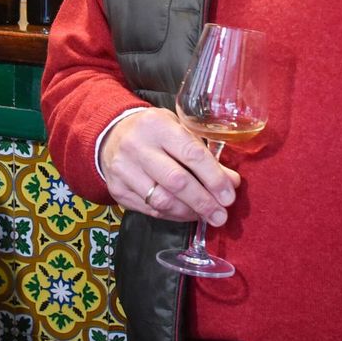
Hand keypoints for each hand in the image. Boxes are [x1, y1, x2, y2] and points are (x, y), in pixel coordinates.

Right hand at [99, 108, 240, 225]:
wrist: (111, 135)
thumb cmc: (154, 132)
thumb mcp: (178, 130)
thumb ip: (204, 155)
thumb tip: (231, 182)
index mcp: (157, 125)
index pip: (191, 154)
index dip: (214, 178)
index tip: (228, 196)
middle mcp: (136, 146)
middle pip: (176, 182)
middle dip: (203, 202)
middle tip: (221, 215)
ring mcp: (123, 170)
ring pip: (162, 201)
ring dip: (189, 212)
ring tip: (205, 215)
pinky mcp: (117, 190)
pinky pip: (150, 210)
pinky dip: (172, 215)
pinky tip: (185, 214)